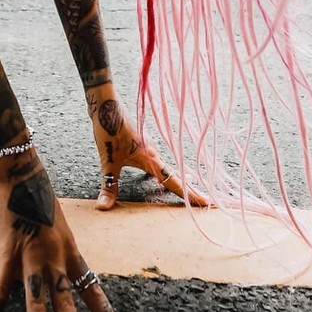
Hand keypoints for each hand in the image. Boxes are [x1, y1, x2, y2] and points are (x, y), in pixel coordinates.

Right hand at [0, 156, 134, 311]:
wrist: (17, 164)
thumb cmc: (35, 191)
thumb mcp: (55, 223)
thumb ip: (54, 250)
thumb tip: (51, 271)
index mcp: (71, 251)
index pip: (95, 291)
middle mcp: (56, 258)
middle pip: (70, 307)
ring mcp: (32, 256)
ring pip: (39, 307)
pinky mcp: (7, 252)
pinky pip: (0, 290)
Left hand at [89, 94, 210, 210]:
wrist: (106, 104)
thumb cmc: (108, 130)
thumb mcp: (108, 161)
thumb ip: (109, 185)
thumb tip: (104, 207)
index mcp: (151, 159)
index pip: (174, 182)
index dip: (190, 195)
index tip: (207, 203)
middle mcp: (154, 153)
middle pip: (176, 176)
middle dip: (189, 191)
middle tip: (205, 203)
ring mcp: (149, 147)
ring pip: (166, 168)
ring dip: (176, 181)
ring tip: (187, 193)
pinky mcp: (141, 143)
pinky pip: (156, 162)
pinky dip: (161, 172)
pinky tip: (155, 177)